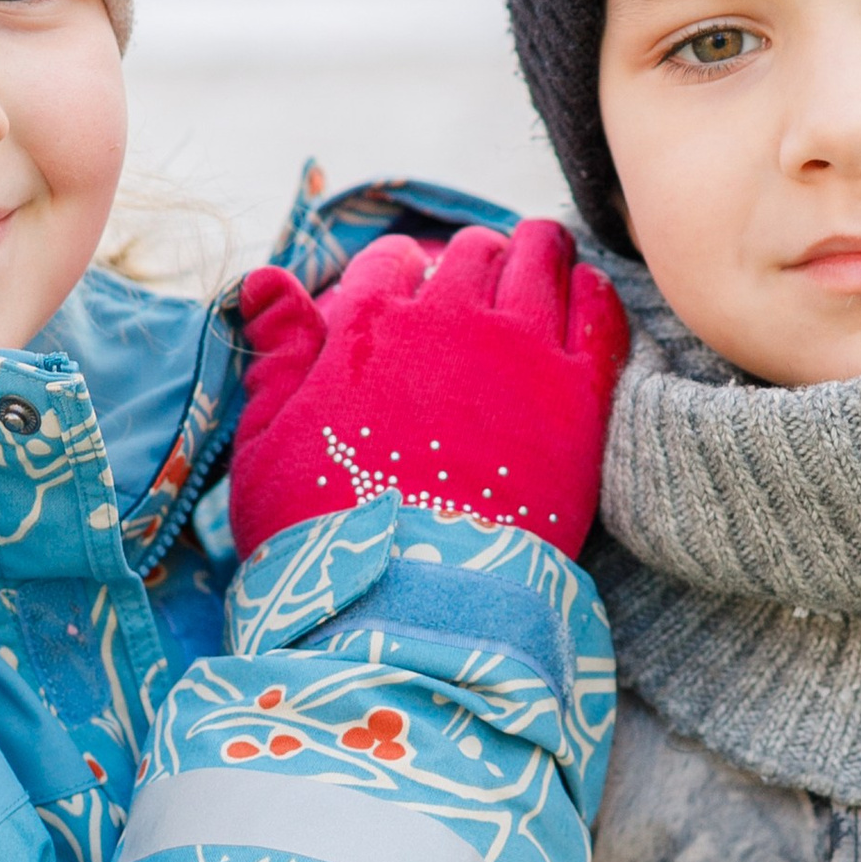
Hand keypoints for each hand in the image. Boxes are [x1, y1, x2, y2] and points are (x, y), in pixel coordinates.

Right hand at [229, 220, 628, 559]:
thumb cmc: (320, 532)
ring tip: (538, 261)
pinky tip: (583, 294)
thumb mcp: (268, 439)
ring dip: (533, 255)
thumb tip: (263, 276)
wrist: (405, 606)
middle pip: (472, 255)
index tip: (407, 290)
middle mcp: (449, 319)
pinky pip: (598, 311)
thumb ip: (277, 351)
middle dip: (470, 263)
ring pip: (539, 261)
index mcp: (369, 324)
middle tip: (478, 282)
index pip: (392, 260)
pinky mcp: (578, 395)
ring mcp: (520, 351)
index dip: (398, 271)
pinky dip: (590, 292)